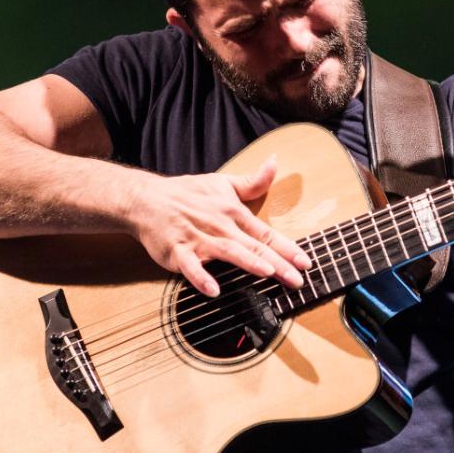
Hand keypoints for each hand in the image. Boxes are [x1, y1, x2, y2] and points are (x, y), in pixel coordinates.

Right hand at [124, 156, 309, 296]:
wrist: (147, 199)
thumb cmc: (187, 193)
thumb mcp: (222, 183)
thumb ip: (252, 181)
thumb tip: (275, 162)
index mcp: (233, 212)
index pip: (265, 232)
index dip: (287, 247)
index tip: (306, 261)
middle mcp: (219, 225)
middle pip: (253, 246)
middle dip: (278, 262)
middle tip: (297, 279)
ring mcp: (198, 238)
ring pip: (226, 251)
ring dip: (247, 261)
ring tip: (267, 272)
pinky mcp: (177, 251)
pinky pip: (190, 266)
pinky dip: (201, 277)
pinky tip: (213, 290)